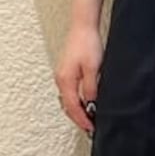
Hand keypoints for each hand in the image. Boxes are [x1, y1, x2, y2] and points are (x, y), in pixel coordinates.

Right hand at [54, 21, 103, 136]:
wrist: (83, 26)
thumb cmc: (87, 43)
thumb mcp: (94, 69)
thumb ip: (91, 88)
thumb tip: (91, 104)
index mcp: (66, 80)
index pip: (73, 107)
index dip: (82, 120)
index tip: (91, 128)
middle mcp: (61, 79)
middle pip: (68, 106)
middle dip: (79, 118)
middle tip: (90, 127)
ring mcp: (62, 76)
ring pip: (68, 100)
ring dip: (78, 110)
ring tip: (89, 118)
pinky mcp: (66, 72)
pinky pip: (70, 92)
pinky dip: (77, 101)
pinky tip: (86, 103)